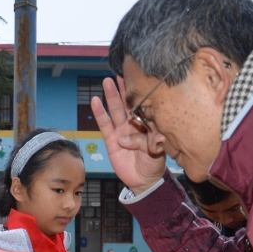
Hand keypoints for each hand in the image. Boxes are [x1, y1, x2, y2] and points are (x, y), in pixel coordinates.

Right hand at [92, 76, 166, 194]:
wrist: (145, 180)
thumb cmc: (155, 163)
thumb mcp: (157, 149)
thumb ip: (148, 140)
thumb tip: (128, 138)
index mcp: (148, 122)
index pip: (143, 102)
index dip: (140, 89)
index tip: (138, 74)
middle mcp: (134, 123)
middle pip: (128, 102)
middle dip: (124, 87)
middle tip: (120, 71)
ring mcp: (122, 130)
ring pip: (116, 109)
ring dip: (111, 96)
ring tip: (107, 81)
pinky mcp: (111, 139)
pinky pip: (104, 124)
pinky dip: (100, 113)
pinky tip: (95, 101)